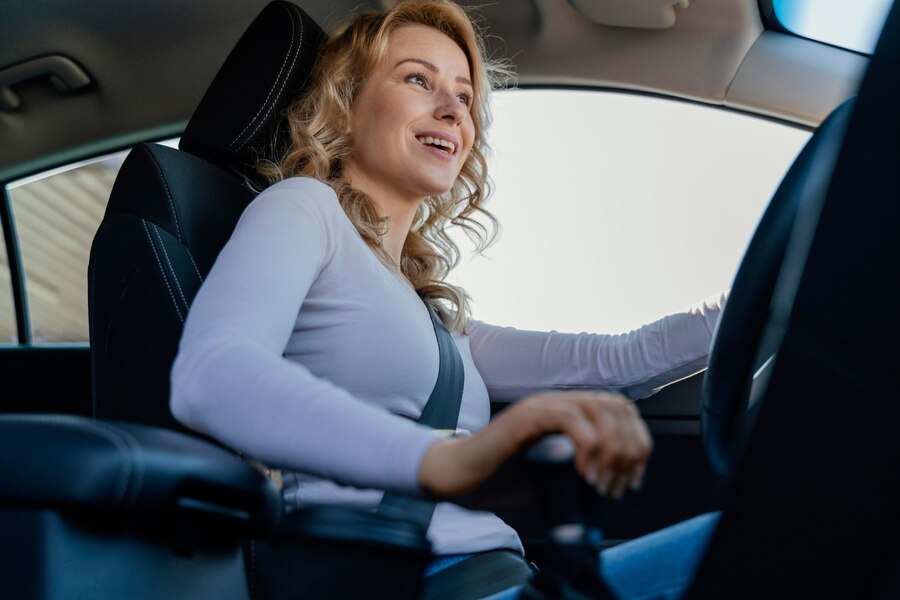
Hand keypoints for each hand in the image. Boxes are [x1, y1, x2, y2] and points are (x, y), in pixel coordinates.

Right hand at [418, 390, 651, 498]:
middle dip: (629, 450)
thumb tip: (614, 486)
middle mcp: (557, 401)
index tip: (632, 481)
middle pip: (616, 407)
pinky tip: (583, 474)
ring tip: (601, 484)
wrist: (458, 477)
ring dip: (611, 450)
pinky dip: (587, 446)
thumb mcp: (553, 475)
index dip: (637, 443)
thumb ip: (581, 471)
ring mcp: (540, 405)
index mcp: (568, 411)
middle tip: (617, 488)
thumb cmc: (501, 478)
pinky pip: (569, 418)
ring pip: (598, 409)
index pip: (621, 410)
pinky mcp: (525, 417)